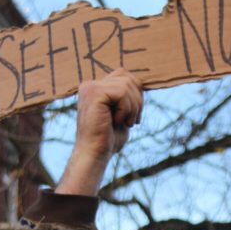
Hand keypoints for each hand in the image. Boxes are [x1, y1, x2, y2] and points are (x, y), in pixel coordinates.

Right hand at [55, 70, 143, 195]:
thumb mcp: (122, 114)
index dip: (136, 93)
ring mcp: (90, 88)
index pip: (124, 75)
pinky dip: (126, 110)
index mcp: (95, 88)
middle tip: (132, 121)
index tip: (134, 115)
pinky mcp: (94, 93)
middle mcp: (90, 85)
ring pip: (127, 85)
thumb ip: (127, 97)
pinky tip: (117, 122)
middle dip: (137, 101)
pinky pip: (122, 93)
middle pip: (128, 78)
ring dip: (133, 107)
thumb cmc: (108, 139)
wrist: (95, 154)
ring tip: (125, 123)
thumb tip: (140, 83)